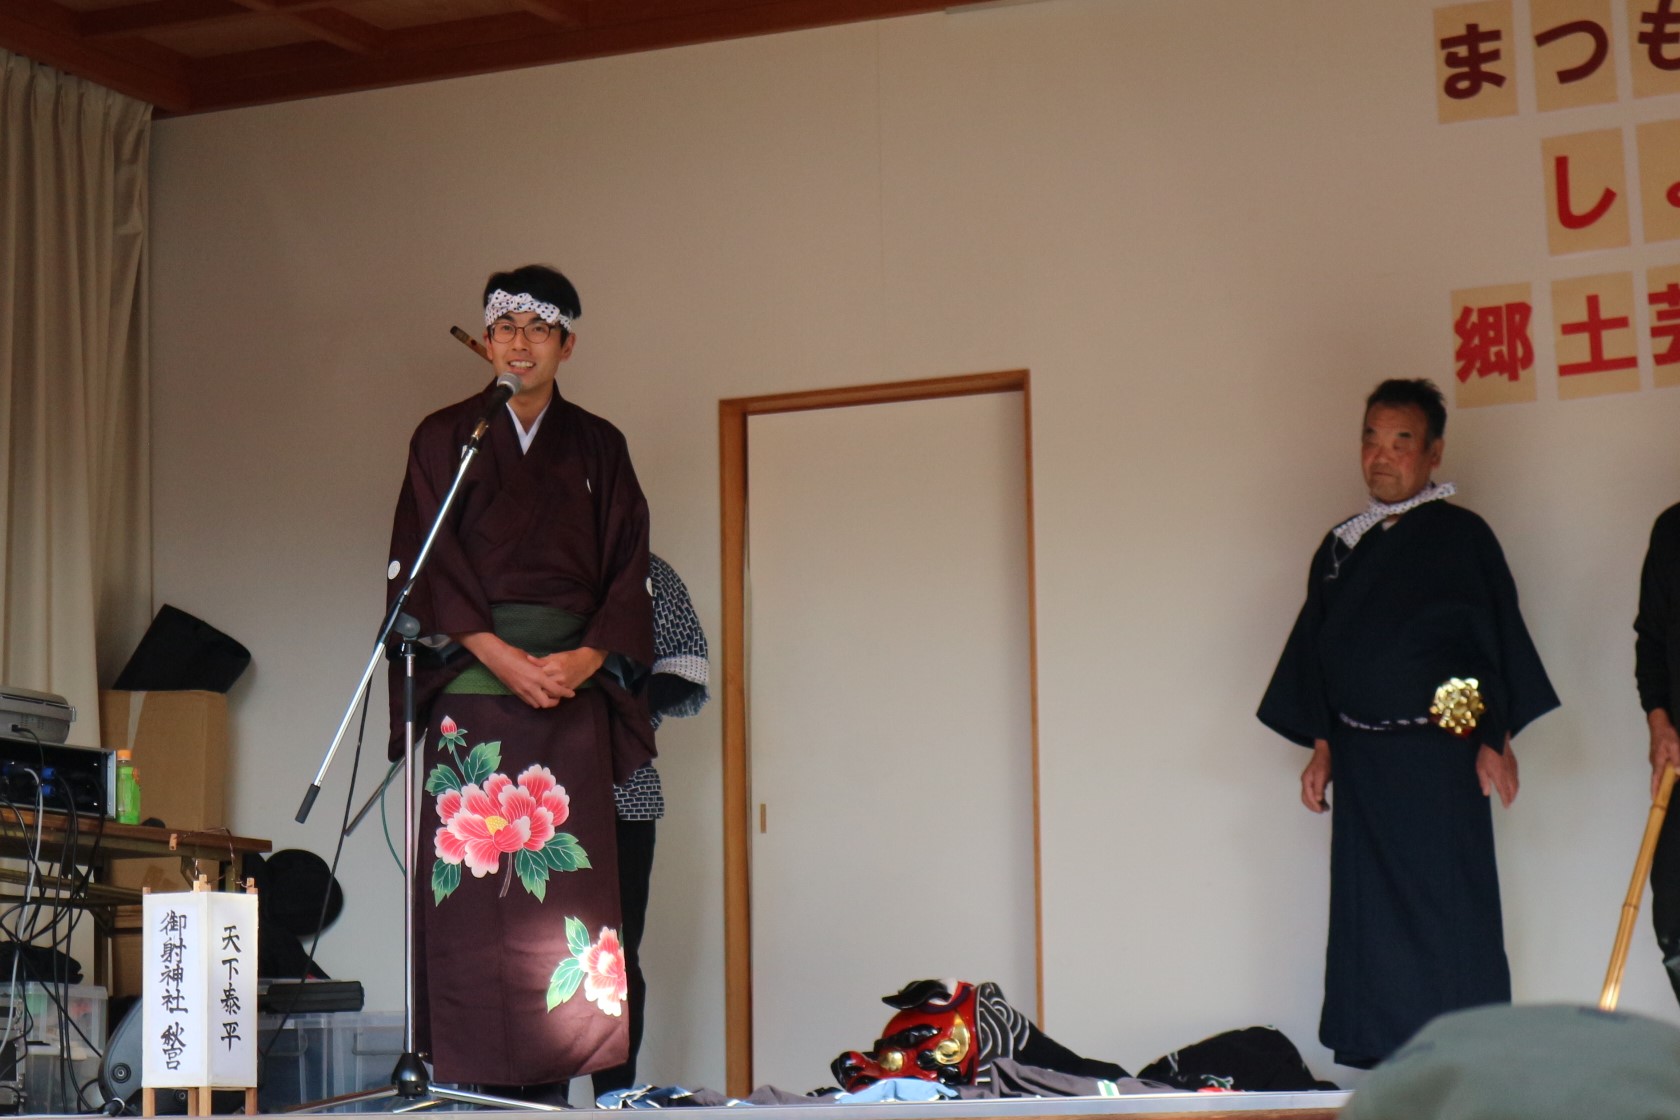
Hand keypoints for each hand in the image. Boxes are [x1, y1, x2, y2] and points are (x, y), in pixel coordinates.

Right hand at [455, 632, 574, 708]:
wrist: (496, 657)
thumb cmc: (514, 654)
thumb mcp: (531, 659)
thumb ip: (541, 667)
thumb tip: (548, 670)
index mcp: (537, 676)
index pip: (556, 690)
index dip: (565, 693)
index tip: (571, 694)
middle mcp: (530, 686)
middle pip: (547, 703)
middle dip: (555, 702)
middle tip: (559, 697)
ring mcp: (521, 691)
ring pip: (537, 704)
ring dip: (544, 702)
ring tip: (549, 696)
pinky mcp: (515, 692)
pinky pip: (528, 701)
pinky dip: (535, 700)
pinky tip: (537, 694)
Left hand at [530, 647, 607, 693]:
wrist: (585, 662)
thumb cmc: (568, 657)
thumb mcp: (554, 656)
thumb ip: (541, 660)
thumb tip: (528, 659)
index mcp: (553, 666)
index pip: (537, 674)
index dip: (530, 675)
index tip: (526, 675)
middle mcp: (558, 676)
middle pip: (541, 685)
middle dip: (534, 686)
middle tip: (529, 685)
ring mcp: (563, 684)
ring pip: (547, 693)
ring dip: (541, 692)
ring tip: (536, 690)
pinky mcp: (567, 689)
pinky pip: (555, 696)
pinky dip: (550, 695)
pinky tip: (546, 693)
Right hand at [1300, 739, 1330, 812]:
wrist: (1326, 753)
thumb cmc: (1324, 762)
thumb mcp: (1322, 775)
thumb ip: (1319, 787)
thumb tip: (1318, 799)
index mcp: (1306, 781)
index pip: (1308, 797)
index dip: (1314, 805)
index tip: (1320, 810)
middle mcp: (1306, 782)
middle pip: (1305, 798)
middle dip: (1313, 806)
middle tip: (1321, 811)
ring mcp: (1309, 782)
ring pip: (1309, 797)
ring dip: (1315, 803)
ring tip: (1324, 808)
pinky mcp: (1314, 781)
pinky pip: (1313, 793)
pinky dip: (1317, 799)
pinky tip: (1323, 801)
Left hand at [1476, 738, 1518, 807]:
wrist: (1496, 742)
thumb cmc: (1486, 755)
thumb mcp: (1480, 769)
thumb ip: (1484, 782)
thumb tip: (1486, 793)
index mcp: (1500, 778)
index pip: (1504, 792)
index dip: (1506, 800)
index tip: (1506, 806)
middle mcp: (1508, 776)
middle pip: (1512, 790)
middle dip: (1511, 797)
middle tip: (1510, 802)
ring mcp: (1513, 770)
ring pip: (1516, 784)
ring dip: (1515, 791)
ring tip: (1513, 796)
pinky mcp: (1515, 764)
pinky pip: (1517, 777)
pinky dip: (1517, 783)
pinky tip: (1514, 783)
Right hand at [1651, 710, 1679, 799]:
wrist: (1658, 723)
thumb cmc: (1666, 734)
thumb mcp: (1675, 747)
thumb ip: (1677, 760)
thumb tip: (1678, 773)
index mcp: (1659, 762)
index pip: (1656, 779)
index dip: (1655, 790)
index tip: (1655, 800)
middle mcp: (1655, 762)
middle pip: (1659, 778)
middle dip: (1663, 787)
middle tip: (1666, 795)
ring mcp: (1656, 759)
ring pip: (1662, 772)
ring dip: (1668, 778)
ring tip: (1672, 782)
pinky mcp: (1659, 756)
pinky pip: (1663, 767)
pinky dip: (1668, 771)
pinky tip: (1674, 770)